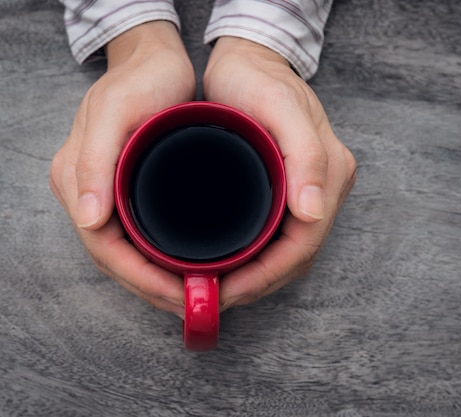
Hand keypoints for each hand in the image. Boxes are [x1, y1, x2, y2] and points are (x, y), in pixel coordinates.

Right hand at [49, 21, 195, 317]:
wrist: (156, 60)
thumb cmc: (139, 81)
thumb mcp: (114, 113)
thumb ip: (94, 162)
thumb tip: (87, 218)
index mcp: (76, 179)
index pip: (104, 248)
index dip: (141, 279)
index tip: (179, 294)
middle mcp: (89, 192)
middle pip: (118, 258)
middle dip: (154, 288)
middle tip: (195, 302)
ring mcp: (110, 192)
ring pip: (131, 252)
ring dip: (160, 279)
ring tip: (196, 293)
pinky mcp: (133, 189)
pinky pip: (143, 235)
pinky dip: (164, 257)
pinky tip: (189, 265)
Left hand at [203, 37, 356, 309]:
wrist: (249, 59)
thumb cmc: (257, 78)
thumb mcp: (281, 108)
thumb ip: (306, 156)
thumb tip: (313, 213)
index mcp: (330, 171)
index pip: (304, 243)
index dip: (267, 275)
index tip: (227, 291)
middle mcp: (325, 185)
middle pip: (298, 255)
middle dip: (259, 283)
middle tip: (213, 297)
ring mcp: (310, 189)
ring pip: (289, 252)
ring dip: (258, 277)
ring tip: (218, 287)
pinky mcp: (291, 188)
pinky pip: (280, 236)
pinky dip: (257, 258)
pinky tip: (231, 262)